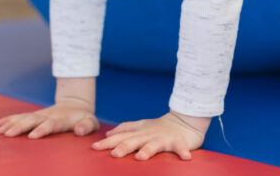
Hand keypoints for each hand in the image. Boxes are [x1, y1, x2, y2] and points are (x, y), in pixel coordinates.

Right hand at [0, 98, 98, 139]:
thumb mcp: (91, 121)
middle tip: (9, 134)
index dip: (41, 129)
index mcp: (60, 120)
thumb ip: (87, 125)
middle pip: (32, 120)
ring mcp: (39, 115)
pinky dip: (8, 120)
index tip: (32, 136)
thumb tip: (79, 131)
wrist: (75, 104)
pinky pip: (19, 117)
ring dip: (11, 123)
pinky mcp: (33, 116)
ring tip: (0, 130)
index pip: (50, 124)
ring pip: (23, 118)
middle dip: (20, 127)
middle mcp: (47, 116)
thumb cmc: (84, 118)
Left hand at [91, 111, 208, 160]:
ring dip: (147, 150)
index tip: (94, 147)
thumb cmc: (160, 127)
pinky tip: (185, 158)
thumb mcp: (141, 126)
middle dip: (124, 147)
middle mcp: (149, 135)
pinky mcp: (178, 142)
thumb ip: (125, 129)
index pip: (121, 137)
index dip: (108, 142)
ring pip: (154, 144)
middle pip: (134, 141)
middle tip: (113, 154)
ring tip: (140, 157)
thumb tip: (108, 134)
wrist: (184, 121)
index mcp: (139, 133)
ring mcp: (164, 138)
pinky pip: (180, 148)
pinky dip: (182, 152)